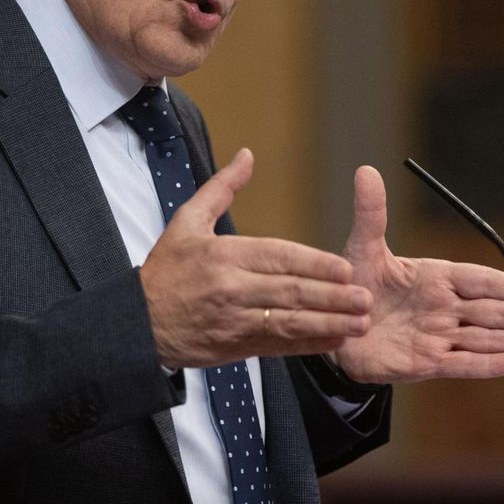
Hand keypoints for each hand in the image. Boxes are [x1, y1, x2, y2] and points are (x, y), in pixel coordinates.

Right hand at [139, 149, 373, 368]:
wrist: (136, 324)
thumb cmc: (165, 271)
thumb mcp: (186, 223)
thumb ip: (222, 189)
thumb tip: (248, 156)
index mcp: (223, 255)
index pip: (278, 257)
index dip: (315, 263)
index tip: (346, 268)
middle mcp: (230, 288)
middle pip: (289, 291)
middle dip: (332, 296)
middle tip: (366, 298)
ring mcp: (234, 321)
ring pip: (288, 321)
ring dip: (328, 323)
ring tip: (359, 322)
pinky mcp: (235, 347)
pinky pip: (278, 346)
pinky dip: (307, 344)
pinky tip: (334, 340)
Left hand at [334, 166, 503, 382]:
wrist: (334, 325)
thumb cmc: (352, 284)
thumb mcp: (361, 248)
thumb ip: (371, 214)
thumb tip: (366, 171)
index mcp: (435, 277)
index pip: (478, 280)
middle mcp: (443, 307)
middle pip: (492, 311)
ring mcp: (437, 335)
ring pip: (485, 338)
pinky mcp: (426, 362)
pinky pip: (462, 363)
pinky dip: (489, 364)